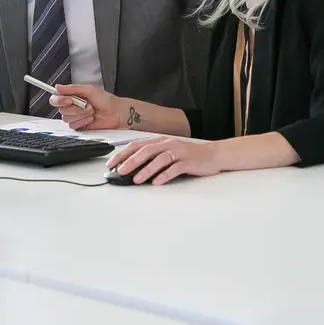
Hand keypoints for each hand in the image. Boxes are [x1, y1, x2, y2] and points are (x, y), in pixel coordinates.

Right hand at [51, 84, 123, 130]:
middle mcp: (72, 106)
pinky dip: (83, 121)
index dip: (59, 100)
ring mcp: (75, 117)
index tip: (68, 100)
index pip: (56, 98)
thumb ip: (72, 88)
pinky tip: (91, 118)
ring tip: (91, 111)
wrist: (116, 113)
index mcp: (73, 96)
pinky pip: (73, 126)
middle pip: (61, 109)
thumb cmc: (106, 100)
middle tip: (86, 104)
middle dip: (75, 107)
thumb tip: (57, 87)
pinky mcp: (79, 126)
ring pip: (67, 118)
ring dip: (81, 114)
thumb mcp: (90, 90)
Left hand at [107, 138, 221, 185]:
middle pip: (147, 151)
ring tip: (136, 179)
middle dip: (131, 161)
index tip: (111, 163)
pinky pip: (175, 168)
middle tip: (120, 171)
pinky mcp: (188, 162)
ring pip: (160, 159)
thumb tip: (131, 169)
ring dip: (146, 169)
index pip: (137, 145)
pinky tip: (157, 182)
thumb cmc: (188, 155)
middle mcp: (168, 144)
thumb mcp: (168, 153)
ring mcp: (179, 152)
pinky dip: (165, 175)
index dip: (122, 154)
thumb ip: (152, 158)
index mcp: (160, 141)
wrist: (213, 154)